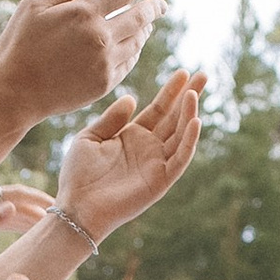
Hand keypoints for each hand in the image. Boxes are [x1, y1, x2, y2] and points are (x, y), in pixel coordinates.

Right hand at [0, 0, 162, 122]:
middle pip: (141, 16)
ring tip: (147, 23)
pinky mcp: (104, 84)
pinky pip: (128, 63)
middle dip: (155, 7)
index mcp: (84, 12)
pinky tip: (132, 46)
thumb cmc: (18, 45)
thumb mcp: (34, 7)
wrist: (14, 93)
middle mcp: (100, 36)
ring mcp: (105, 62)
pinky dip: (133, 51)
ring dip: (145, 29)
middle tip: (162, 4)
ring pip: (137, 41)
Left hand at [0, 180, 55, 265]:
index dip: (34, 197)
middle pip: (14, 198)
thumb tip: (12, 207)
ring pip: (10, 209)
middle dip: (37, 204)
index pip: (12, 193)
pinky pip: (2, 219)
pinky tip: (31, 229)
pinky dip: (19, 222)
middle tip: (62, 213)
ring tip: (52, 222)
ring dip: (30, 213)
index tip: (54, 204)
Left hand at [56, 69, 203, 241]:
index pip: (159, 110)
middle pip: (175, 118)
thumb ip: (110, 119)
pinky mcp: (160, 181)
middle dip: (189, 97)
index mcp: (133, 136)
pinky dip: (189, 141)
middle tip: (203, 75)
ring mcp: (156, 164)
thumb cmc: (78, 175)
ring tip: (194, 93)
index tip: (183, 72)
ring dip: (189, 114)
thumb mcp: (89, 138)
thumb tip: (133, 98)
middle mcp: (149, 149)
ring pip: (180, 135)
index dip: (171, 91)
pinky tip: (194, 121)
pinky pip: (180, 158)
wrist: (76, 207)